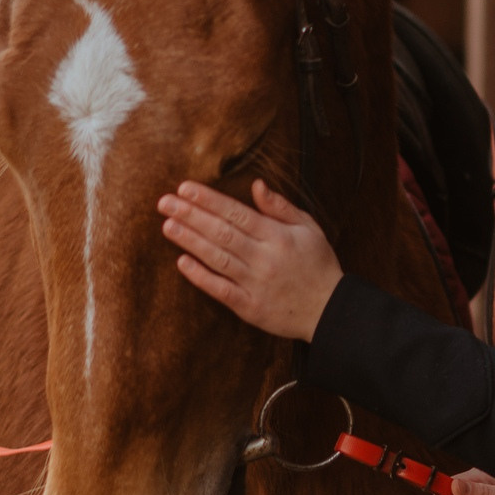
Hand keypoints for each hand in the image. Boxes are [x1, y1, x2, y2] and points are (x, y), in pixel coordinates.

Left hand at [159, 180, 343, 341]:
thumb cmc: (318, 265)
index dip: (209, 200)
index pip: (237, 213)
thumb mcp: (309, 228)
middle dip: (191, 215)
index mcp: (278, 236)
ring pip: (217, 258)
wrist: (329, 310)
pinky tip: (182, 262)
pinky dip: (200, 276)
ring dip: (190, 241)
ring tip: (167, 225)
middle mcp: (264, 258)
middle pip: (222, 233)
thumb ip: (281, 207)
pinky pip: (220, 289)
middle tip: (165, 202)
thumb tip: (256, 185)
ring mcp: (255, 283)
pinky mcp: (249, 307)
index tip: (185, 188)